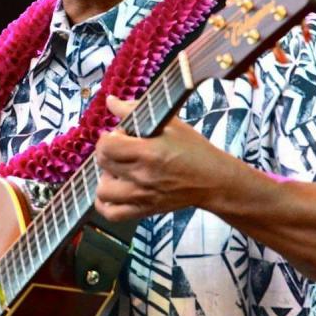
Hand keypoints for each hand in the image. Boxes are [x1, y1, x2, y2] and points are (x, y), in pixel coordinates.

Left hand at [94, 95, 239, 220]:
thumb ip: (135, 110)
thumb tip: (111, 102)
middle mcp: (143, 176)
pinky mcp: (144, 210)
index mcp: (149, 152)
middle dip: (106, 152)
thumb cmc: (194, 150)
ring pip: (103, 190)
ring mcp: (142, 196)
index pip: (107, 146)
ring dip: (105, 177)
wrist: (213, 180)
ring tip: (116, 170)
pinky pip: (112, 214)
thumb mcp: (169, 124)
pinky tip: (112, 191)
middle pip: (103, 163)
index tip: (119, 135)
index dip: (108, 137)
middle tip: (118, 149)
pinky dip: (105, 203)